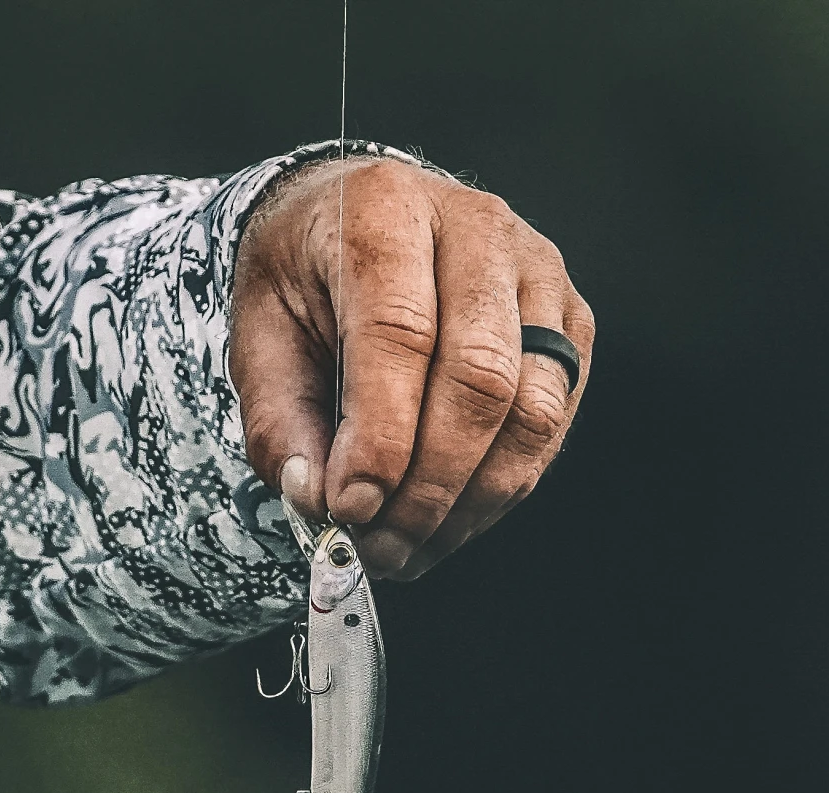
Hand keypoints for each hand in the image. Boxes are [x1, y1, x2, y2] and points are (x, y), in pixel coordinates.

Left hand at [230, 156, 592, 579]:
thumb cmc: (306, 278)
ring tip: (410, 546)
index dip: (380, 439)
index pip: (400, 335)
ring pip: (532, 410)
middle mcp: (478, 229)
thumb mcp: (259, 337)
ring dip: (471, 501)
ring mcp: (538, 274)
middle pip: (480, 377)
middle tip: (380, 545)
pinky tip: (447, 517)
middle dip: (429, 485)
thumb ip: (281, 423)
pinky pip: (552, 426)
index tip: (349, 509)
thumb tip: (319, 500)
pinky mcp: (570, 324)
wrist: (357, 221)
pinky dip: (500, 489)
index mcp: (387, 210)